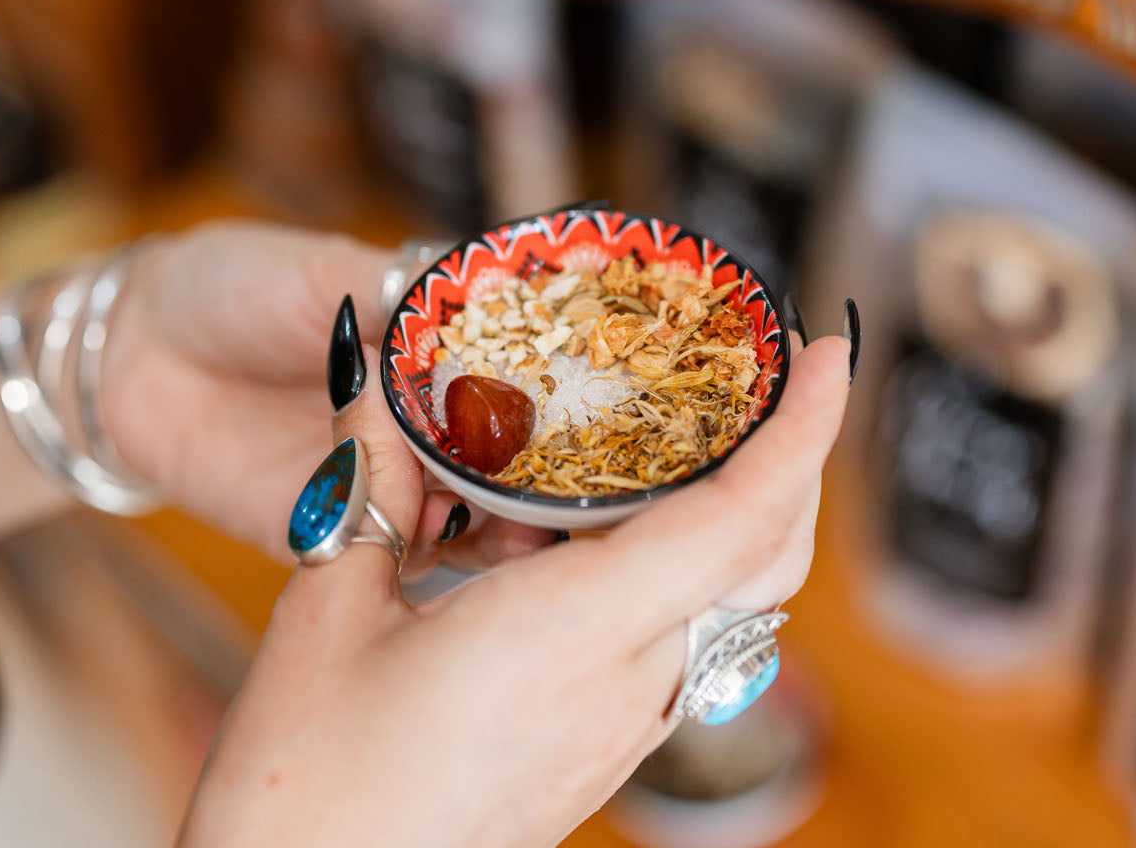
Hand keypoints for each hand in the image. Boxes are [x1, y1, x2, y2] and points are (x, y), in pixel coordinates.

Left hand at [100, 221, 552, 565]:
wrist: (130, 355)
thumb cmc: (232, 288)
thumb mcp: (325, 271)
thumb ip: (405, 298)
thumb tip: (489, 317)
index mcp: (440, 348)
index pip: (528, 374)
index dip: (566, 390)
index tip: (606, 399)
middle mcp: (430, 421)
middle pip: (516, 457)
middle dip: (549, 474)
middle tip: (575, 480)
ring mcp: (392, 479)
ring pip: (474, 512)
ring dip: (504, 518)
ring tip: (521, 515)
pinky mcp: (344, 531)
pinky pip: (404, 550)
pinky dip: (433, 544)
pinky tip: (442, 525)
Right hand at [177, 333, 850, 847]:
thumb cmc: (307, 780)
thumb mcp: (324, 607)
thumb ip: (370, 482)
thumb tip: (375, 379)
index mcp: (571, 635)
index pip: (736, 522)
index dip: (802, 431)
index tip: (829, 354)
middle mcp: (625, 686)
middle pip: (767, 561)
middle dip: (794, 459)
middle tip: (773, 372)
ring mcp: (623, 728)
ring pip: (735, 602)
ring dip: (747, 511)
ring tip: (701, 433)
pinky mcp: (602, 749)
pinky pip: (684, 641)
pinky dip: (690, 566)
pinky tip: (617, 532)